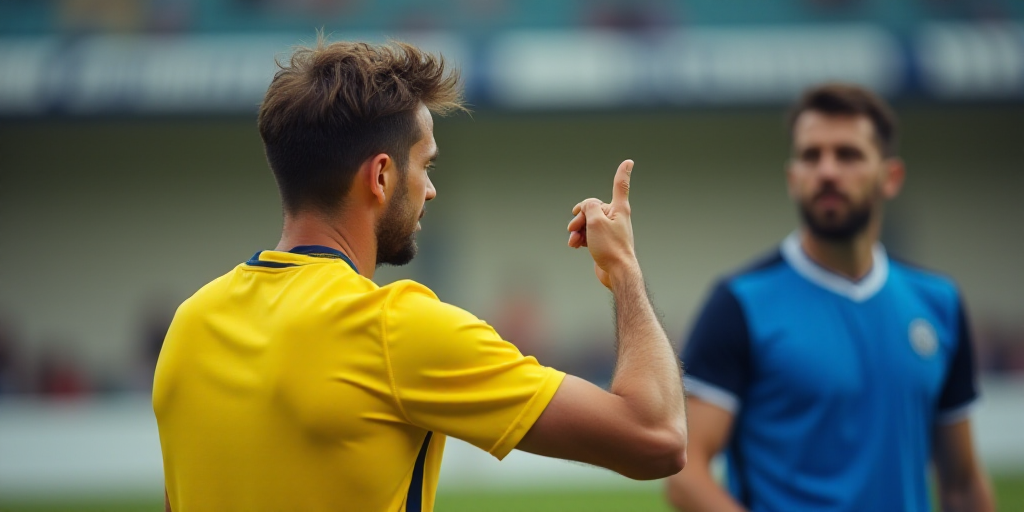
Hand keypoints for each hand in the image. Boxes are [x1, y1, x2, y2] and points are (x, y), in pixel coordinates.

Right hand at [567, 160, 636, 287]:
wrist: (617, 273)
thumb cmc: (611, 247)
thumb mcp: (596, 221)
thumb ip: (589, 207)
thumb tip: (587, 206)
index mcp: (619, 209)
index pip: (620, 186)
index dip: (623, 172)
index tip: (629, 162)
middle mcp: (616, 217)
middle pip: (593, 208)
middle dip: (580, 216)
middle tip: (574, 227)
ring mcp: (609, 230)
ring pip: (588, 222)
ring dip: (577, 229)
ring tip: (574, 240)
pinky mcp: (604, 242)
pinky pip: (588, 234)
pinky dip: (580, 237)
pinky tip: (574, 245)